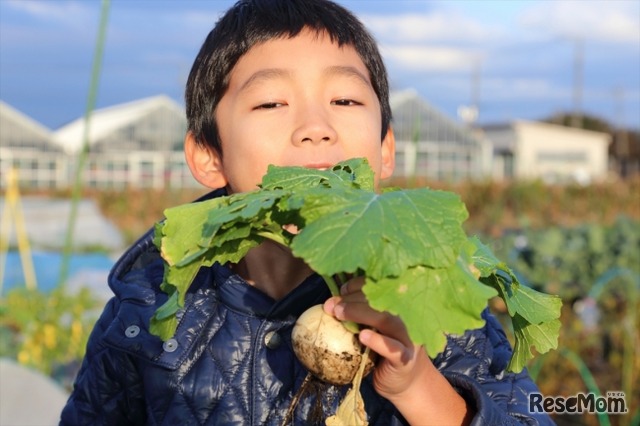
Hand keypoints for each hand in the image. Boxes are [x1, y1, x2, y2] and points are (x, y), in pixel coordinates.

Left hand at [323, 276, 428, 398]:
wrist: (404, 381)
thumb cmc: (383, 349)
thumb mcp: (373, 328)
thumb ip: (360, 314)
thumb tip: (332, 302)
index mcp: (398, 306)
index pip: (379, 287)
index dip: (358, 285)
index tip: (340, 290)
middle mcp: (406, 318)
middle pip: (380, 301)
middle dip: (353, 300)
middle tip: (332, 305)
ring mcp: (408, 338)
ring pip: (386, 320)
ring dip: (360, 314)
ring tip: (340, 314)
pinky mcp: (405, 358)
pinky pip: (393, 348)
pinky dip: (378, 341)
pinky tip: (362, 336)